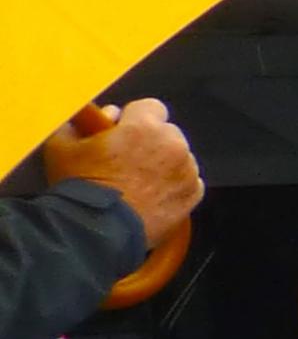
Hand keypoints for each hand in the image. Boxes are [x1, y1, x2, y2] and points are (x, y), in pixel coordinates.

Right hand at [42, 101, 201, 251]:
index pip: (150, 106)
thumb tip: (103, 117)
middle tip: (127, 160)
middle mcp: (173, 144)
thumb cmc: (79, 186)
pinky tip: (151, 196)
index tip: (120, 133)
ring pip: (179, 156)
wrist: (96, 232)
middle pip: (166, 132)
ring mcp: (187, 170)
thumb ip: (80, 123)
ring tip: (137, 182)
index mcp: (144, 127)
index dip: (134, 118)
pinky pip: (187, 180)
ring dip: (163, 163)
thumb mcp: (62, 147)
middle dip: (149, 141)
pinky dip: (173, 185)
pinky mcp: (194, 195)